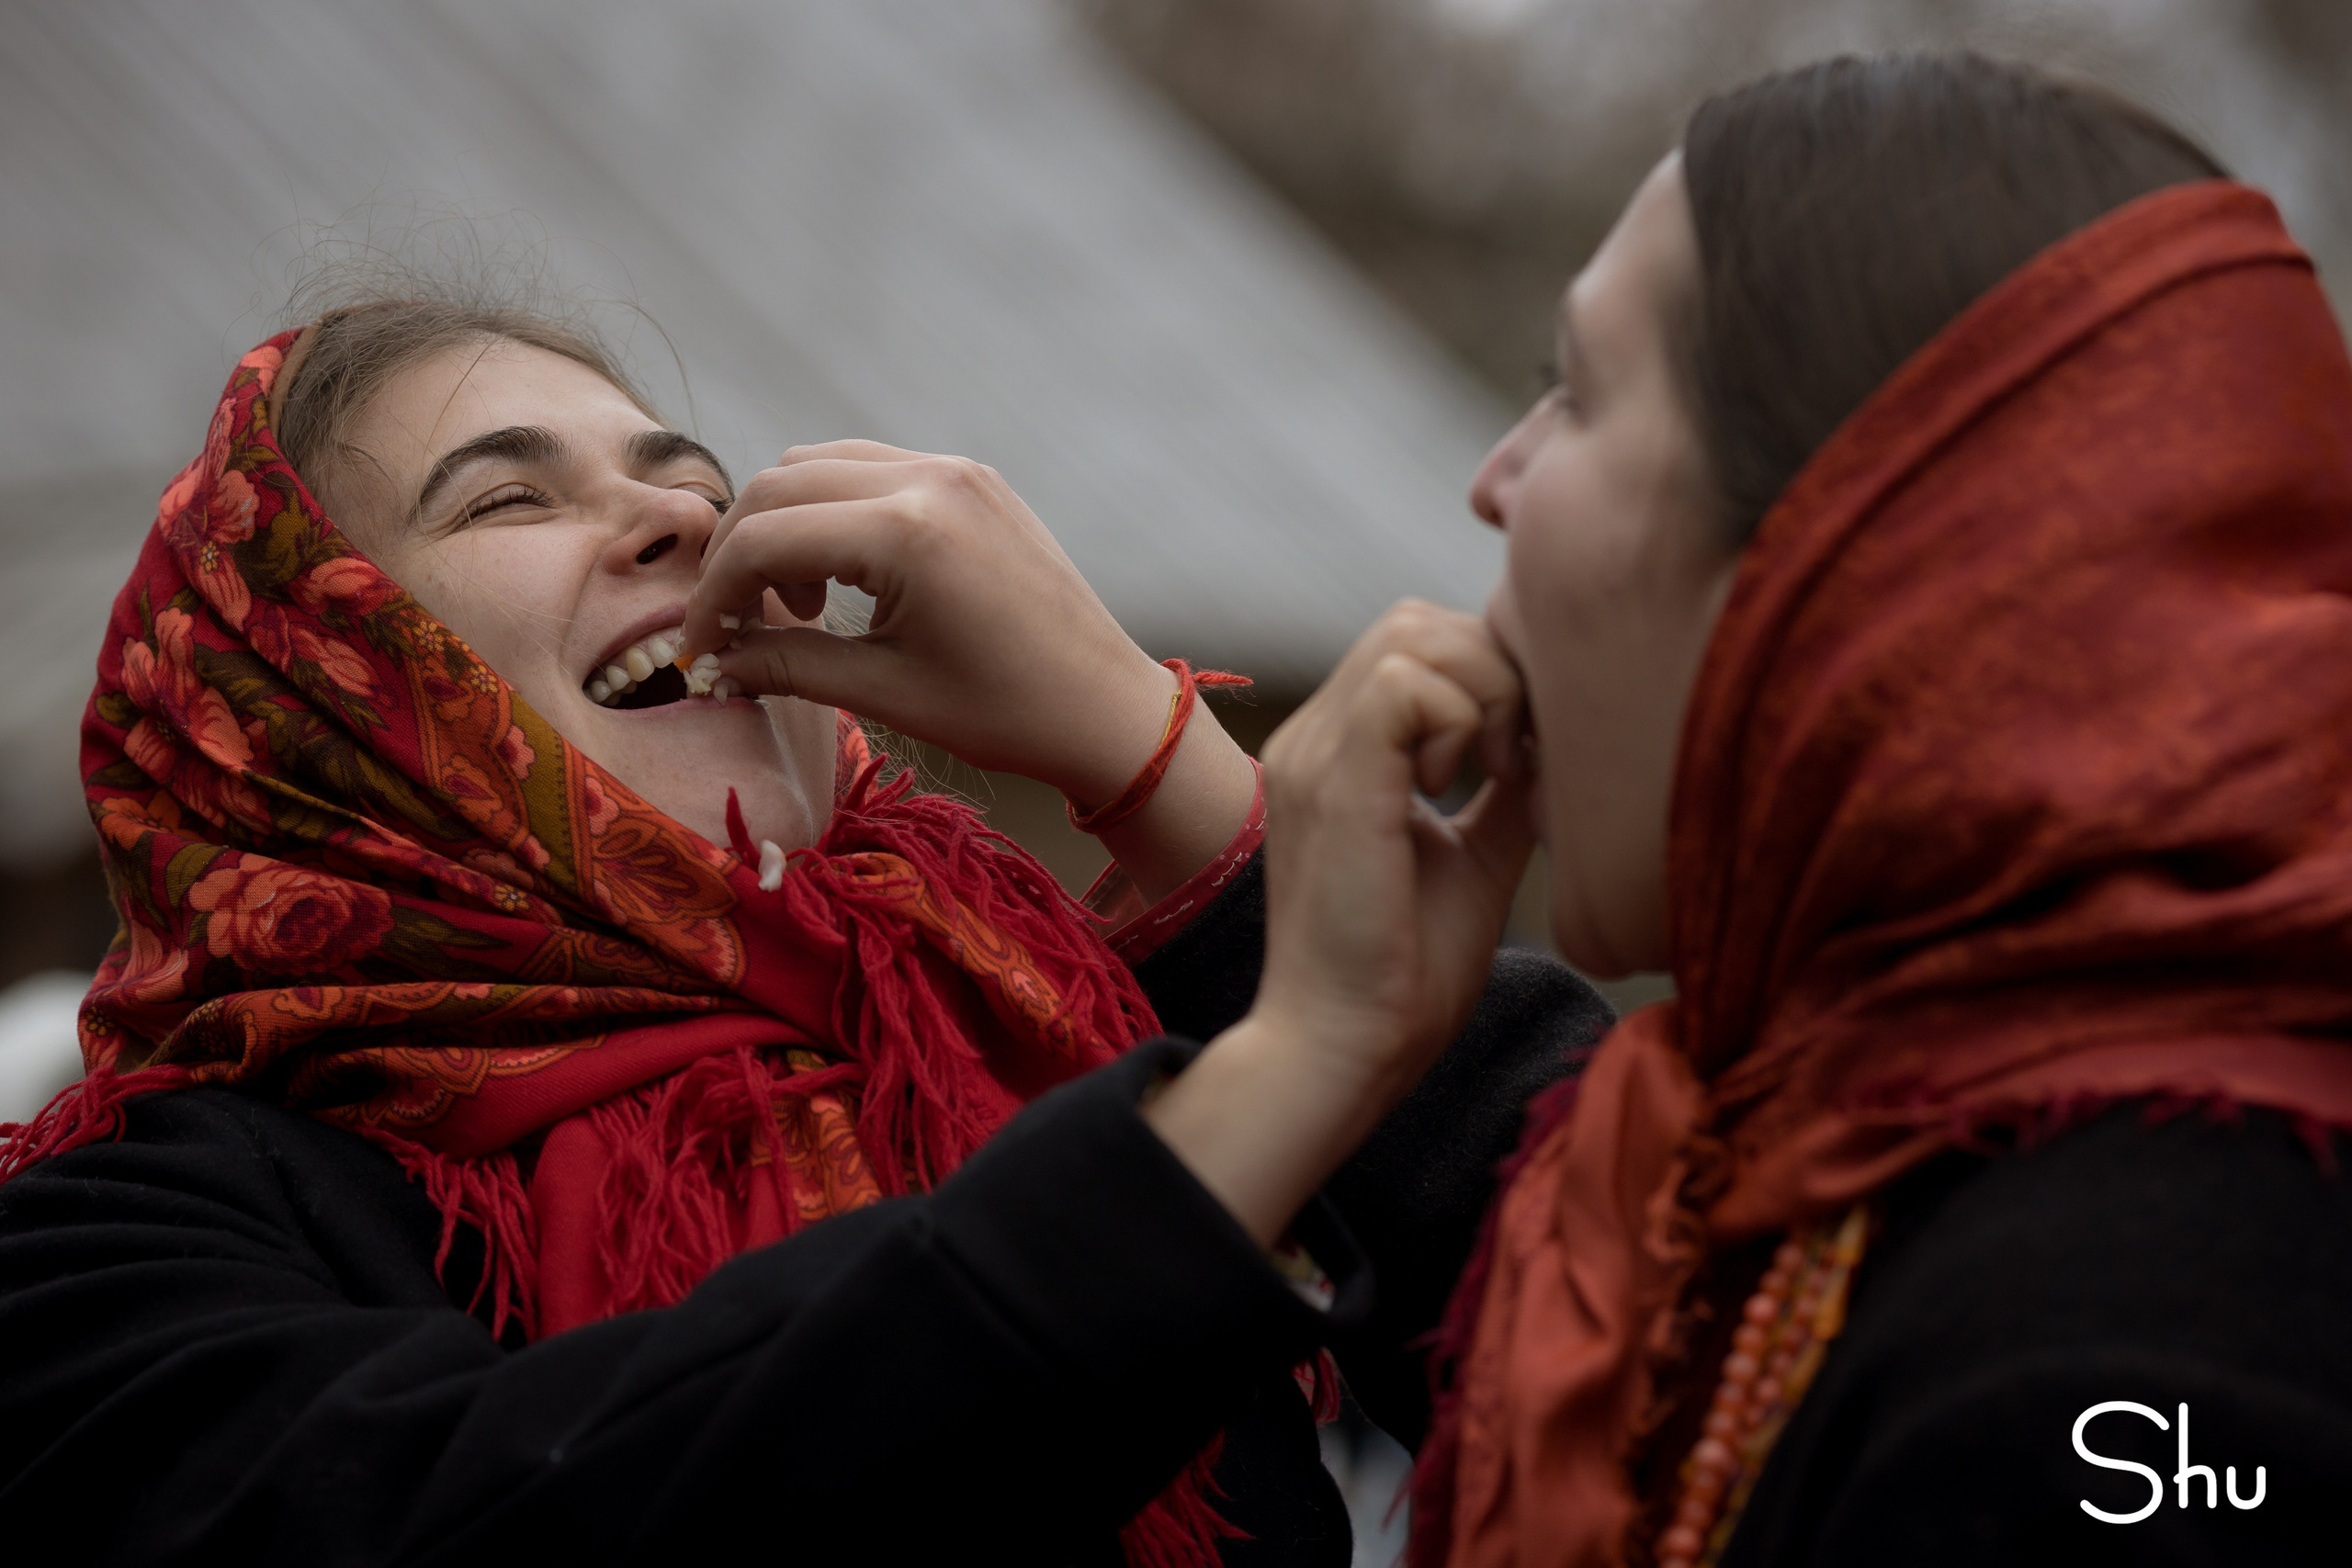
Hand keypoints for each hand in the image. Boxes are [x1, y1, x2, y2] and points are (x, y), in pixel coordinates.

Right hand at [681, 441, 1255, 899]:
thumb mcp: (887, 694)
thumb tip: (716, 660)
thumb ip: (789, 664)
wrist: (1108, 708)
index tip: (700, 647)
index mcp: (907, 532)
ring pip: (821, 464)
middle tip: (740, 625)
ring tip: (801, 609)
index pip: (764, 537)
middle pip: (781, 483)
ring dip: (786, 525)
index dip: (715, 593)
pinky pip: (873, 469)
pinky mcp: (974, 478)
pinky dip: (834, 511)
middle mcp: (929, 478)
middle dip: (741, 552)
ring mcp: (955, 469)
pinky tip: (845, 578)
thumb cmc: (1008, 713)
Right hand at [1145, 601, 1537, 1242]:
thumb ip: (1501, 793)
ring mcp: (1316, 752)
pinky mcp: (1334, 778)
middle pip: (1418, 620)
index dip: (1490, 675)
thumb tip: (1553, 744)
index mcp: (1339, 753)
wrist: (1345, 1046)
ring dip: (1481, 689)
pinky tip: (1466, 787)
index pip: (1417, 643)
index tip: (1520, 761)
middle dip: (1494, 670)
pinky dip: (1459, 716)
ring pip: (1413, 632)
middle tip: (1514, 764)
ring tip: (1489, 776)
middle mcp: (1316, 738)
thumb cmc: (1406, 973)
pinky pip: (1404, 680)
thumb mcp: (1474, 858)